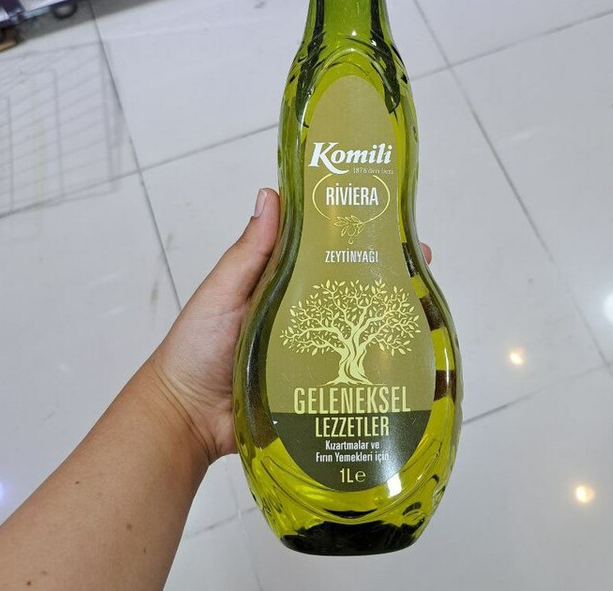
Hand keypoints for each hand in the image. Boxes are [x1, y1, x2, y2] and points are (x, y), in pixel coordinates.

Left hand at [148, 188, 432, 464]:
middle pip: (350, 288)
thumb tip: (270, 194)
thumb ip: (249, 251)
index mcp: (281, 282)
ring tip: (424, 305)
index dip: (353, 234)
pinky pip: (351, 372)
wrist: (188, 418)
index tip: (388, 219)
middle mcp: (303, 312)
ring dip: (391, 316)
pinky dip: (379, 364)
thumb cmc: (195, 347)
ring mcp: (313, 349)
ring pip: (359, 328)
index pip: (323, 251)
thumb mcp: (223, 291)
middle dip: (386, 274)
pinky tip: (408, 360)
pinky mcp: (317, 384)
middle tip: (420, 261)